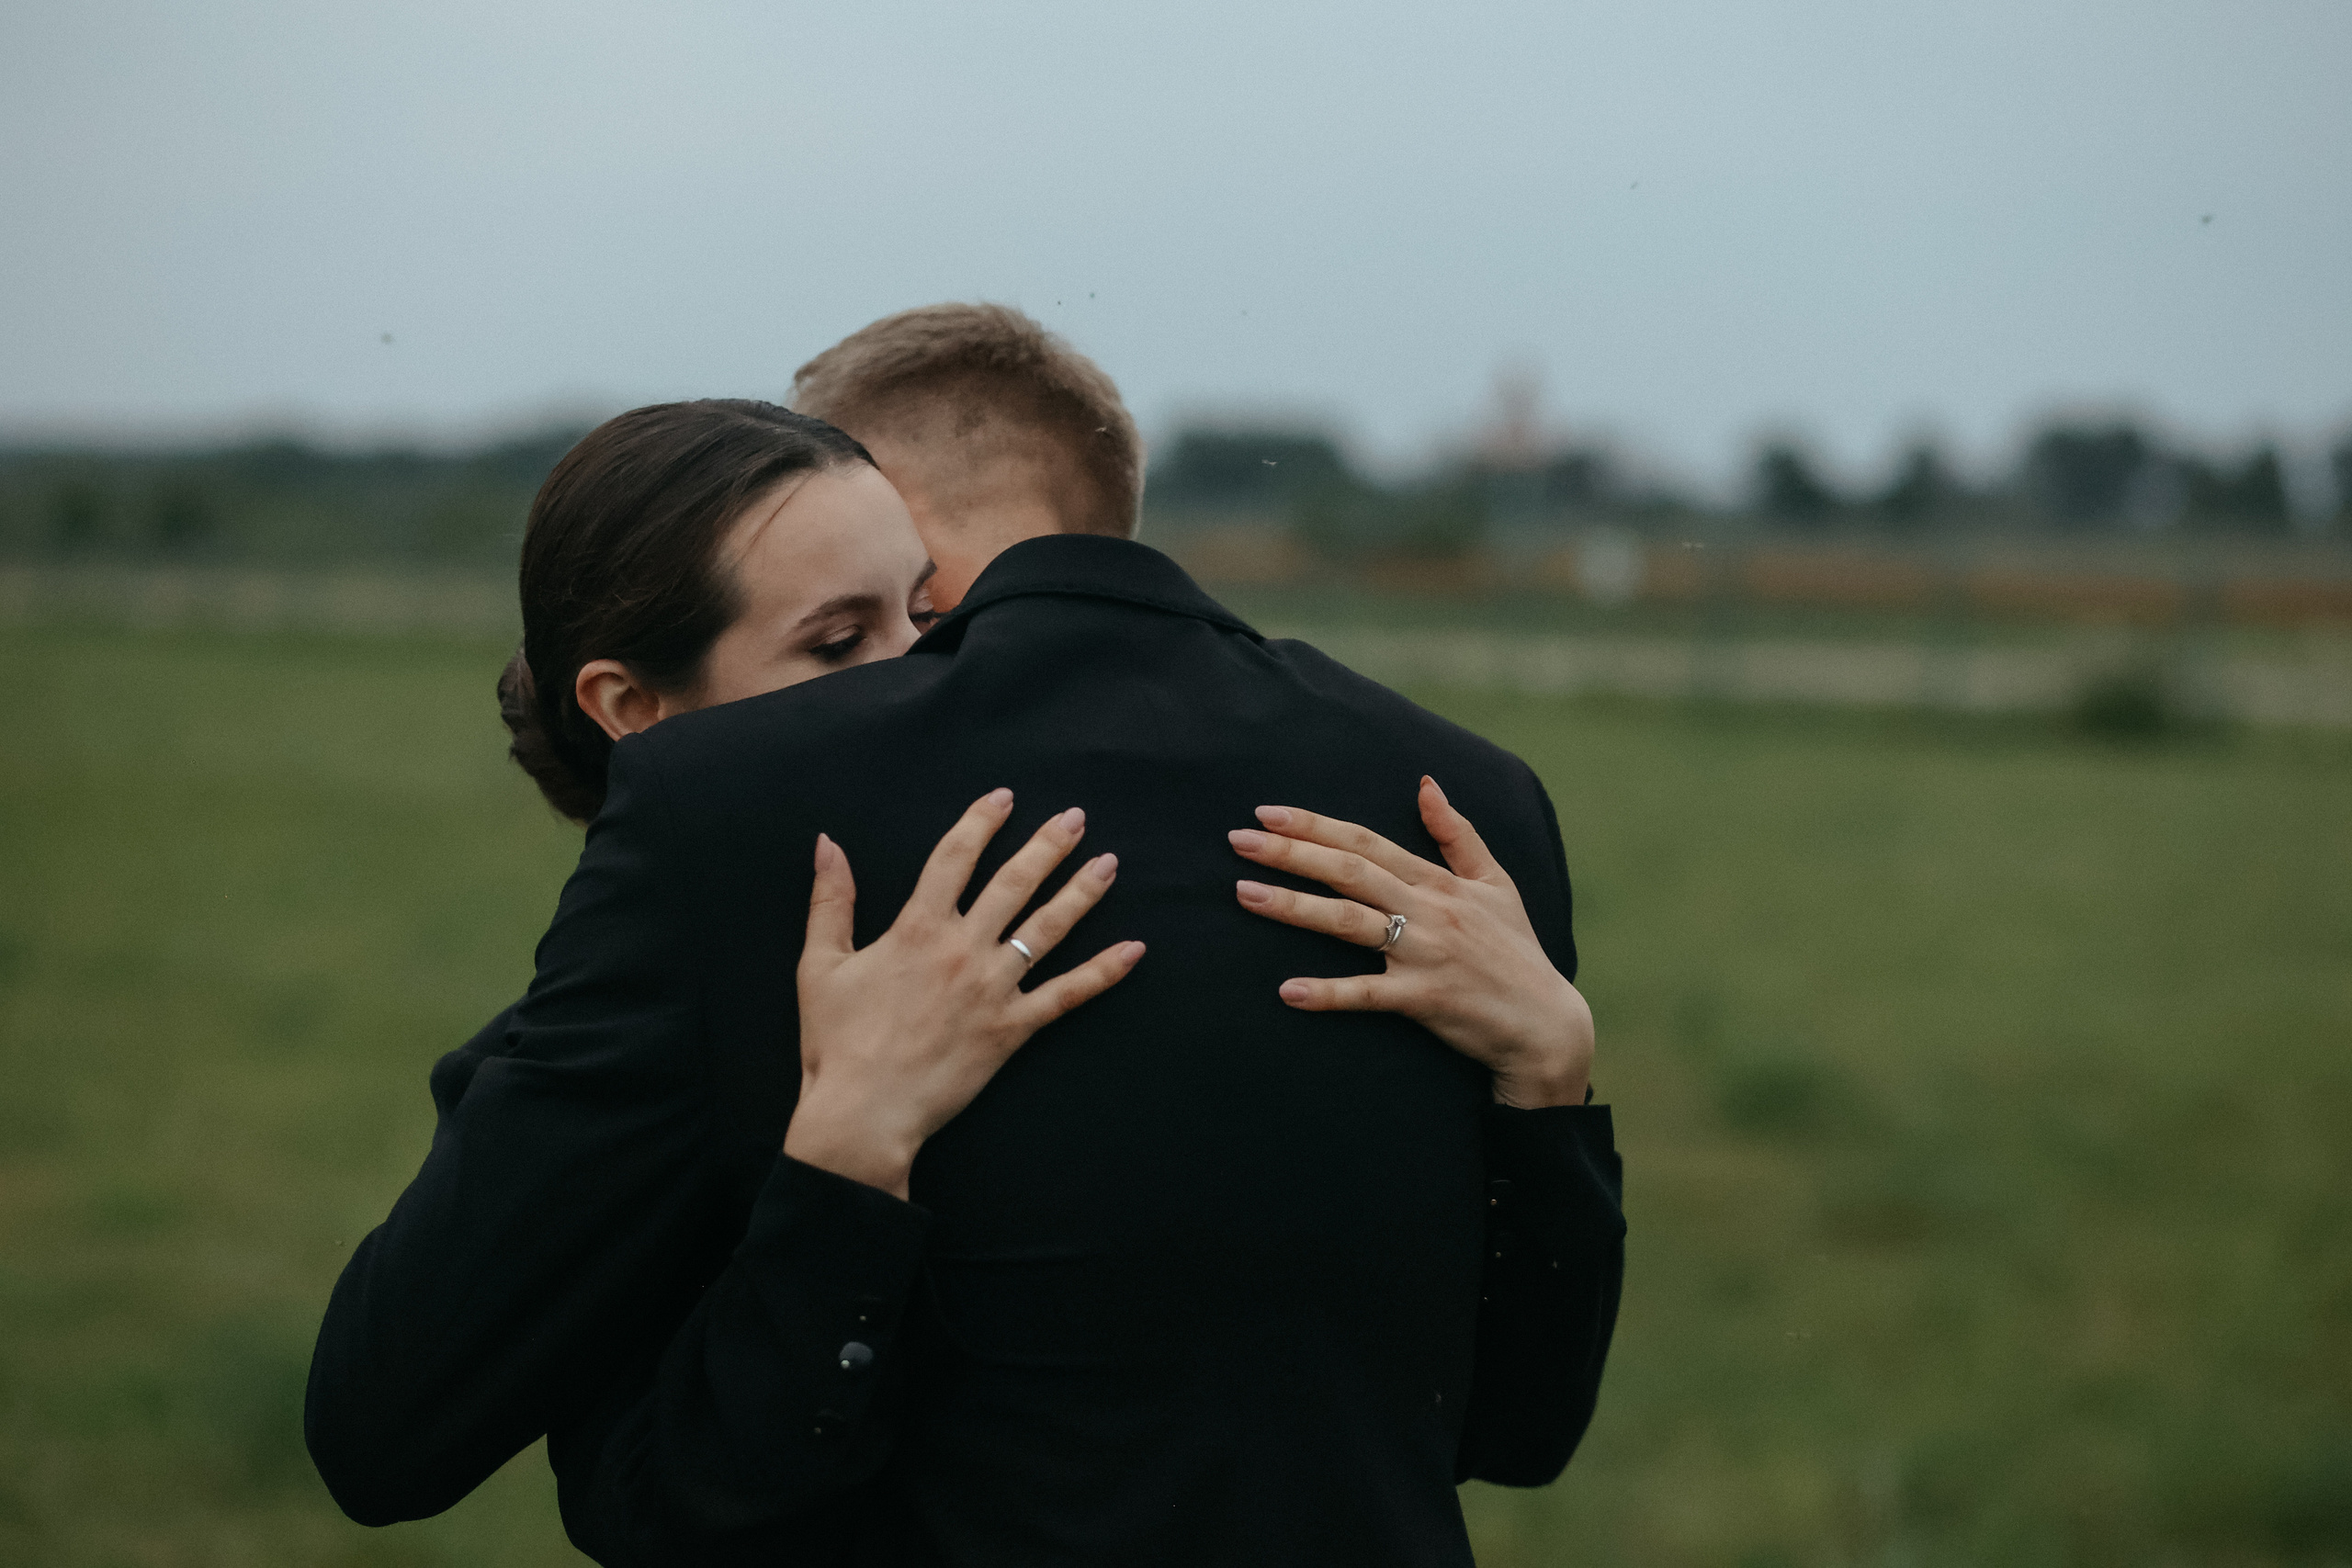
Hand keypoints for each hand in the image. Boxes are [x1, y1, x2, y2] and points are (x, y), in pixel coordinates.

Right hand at [787, 788, 1144, 1196]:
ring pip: (1048, 928)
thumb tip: (828, 843)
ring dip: (1082, 892)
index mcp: (917, 929)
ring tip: (1108, 863)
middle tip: (1076, 818)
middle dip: (1048, 845)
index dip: (981, 822)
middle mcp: (963, 949)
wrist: (864, 1112)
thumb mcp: (820, 964)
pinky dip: (1103, 972)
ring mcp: (993, 988)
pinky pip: (1066, 995)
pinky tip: (1133, 950)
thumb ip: (831, 900)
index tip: (1004, 798)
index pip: (955, 858)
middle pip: (1014, 883)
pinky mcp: (1012, 1028)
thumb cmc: (836, 1042)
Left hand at [1229, 776, 1592, 1108]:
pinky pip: (1368, 994)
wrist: (1545, 1023)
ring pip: (1350, 923)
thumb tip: (1426, 783)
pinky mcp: (1424, 998)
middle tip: (1238, 840)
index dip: (1316, 825)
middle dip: (1291, 853)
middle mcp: (1428, 910)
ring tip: (1245, 894)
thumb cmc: (1516, 951)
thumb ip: (1458, 834)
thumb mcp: (1497, 882)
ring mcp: (1425, 953)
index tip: (1268, 813)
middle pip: (1349, 872)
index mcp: (1438, 881)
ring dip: (1295, 907)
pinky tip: (1288, 991)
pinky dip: (1328, 993)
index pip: (1367, 841)